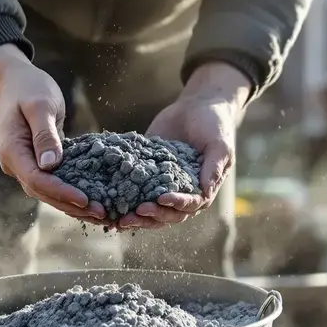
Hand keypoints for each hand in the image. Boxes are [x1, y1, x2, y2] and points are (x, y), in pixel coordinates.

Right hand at [0, 45, 107, 224]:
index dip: (61, 192)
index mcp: (12, 151)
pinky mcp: (37, 162)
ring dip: (72, 204)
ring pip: (47, 192)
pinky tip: (92, 199)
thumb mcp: (39, 105)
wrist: (13, 81)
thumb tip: (50, 165)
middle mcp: (16, 163)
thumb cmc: (28, 87)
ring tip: (101, 212)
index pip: (36, 180)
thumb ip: (44, 134)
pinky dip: (70, 191)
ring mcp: (25, 164)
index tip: (85, 199)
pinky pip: (53, 181)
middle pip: (42, 192)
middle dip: (70, 205)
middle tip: (102, 212)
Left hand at [119, 61, 250, 229]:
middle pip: (167, 214)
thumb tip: (206, 194)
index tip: (161, 199)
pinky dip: (122, 200)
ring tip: (118, 220)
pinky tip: (107, 206)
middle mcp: (182, 193)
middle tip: (133, 214)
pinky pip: (134, 191)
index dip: (176, 204)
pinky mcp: (147, 176)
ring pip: (150, 210)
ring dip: (136, 217)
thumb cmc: (214, 126)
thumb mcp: (220, 145)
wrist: (196, 107)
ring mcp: (162, 186)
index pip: (188, 205)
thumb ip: (214, 169)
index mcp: (201, 190)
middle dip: (151, 216)